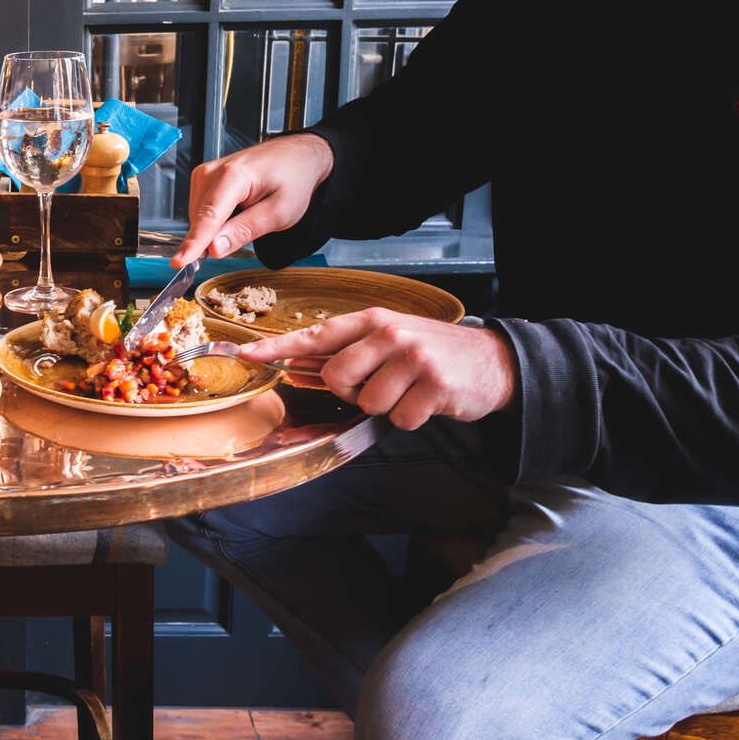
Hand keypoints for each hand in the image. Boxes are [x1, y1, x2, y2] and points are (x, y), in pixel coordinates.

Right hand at [172, 133, 334, 267]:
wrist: (295, 157)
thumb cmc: (292, 179)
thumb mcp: (278, 213)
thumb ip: (244, 231)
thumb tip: (214, 249)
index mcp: (233, 176)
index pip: (208, 217)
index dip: (193, 243)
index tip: (179, 262)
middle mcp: (212, 172)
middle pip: (201, 221)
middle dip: (216, 237)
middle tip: (250, 228)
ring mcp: (204, 174)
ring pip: (199, 219)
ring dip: (218, 228)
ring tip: (247, 213)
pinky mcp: (203, 180)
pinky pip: (201, 212)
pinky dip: (216, 220)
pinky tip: (237, 210)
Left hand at [236, 309, 517, 430]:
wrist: (492, 361)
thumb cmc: (431, 353)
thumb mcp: (389, 342)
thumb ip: (347, 353)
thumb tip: (297, 368)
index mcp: (373, 321)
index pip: (316, 334)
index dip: (278, 347)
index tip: (246, 355)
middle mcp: (390, 334)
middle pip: (337, 377)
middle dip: (352, 391)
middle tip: (381, 384)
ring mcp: (413, 358)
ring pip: (368, 402)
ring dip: (386, 407)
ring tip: (409, 390)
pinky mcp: (434, 385)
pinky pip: (399, 419)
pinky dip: (410, 418)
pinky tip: (427, 400)